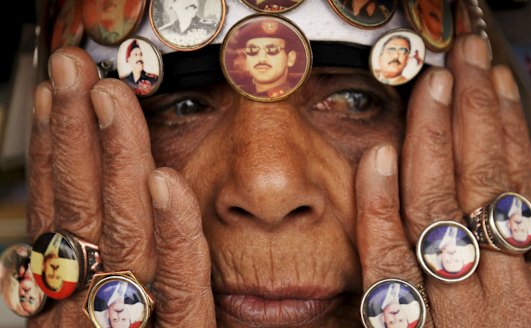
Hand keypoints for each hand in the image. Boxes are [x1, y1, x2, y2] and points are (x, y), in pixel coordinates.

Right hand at [27, 47, 214, 326]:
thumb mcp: (127, 319)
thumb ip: (123, 273)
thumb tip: (120, 213)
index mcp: (78, 307)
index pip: (65, 219)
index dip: (59, 154)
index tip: (62, 97)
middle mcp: (91, 320)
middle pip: (80, 219)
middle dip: (74, 140)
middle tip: (74, 72)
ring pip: (120, 245)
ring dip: (115, 166)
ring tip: (110, 100)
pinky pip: (178, 299)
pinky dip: (171, 241)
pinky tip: (167, 185)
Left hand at [355, 34, 530, 326]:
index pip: (521, 189)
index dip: (508, 130)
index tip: (494, 84)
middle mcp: (507, 292)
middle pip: (486, 184)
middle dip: (474, 113)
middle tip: (464, 58)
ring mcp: (459, 312)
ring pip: (441, 210)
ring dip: (433, 141)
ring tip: (432, 85)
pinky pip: (392, 266)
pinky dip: (382, 209)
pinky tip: (378, 158)